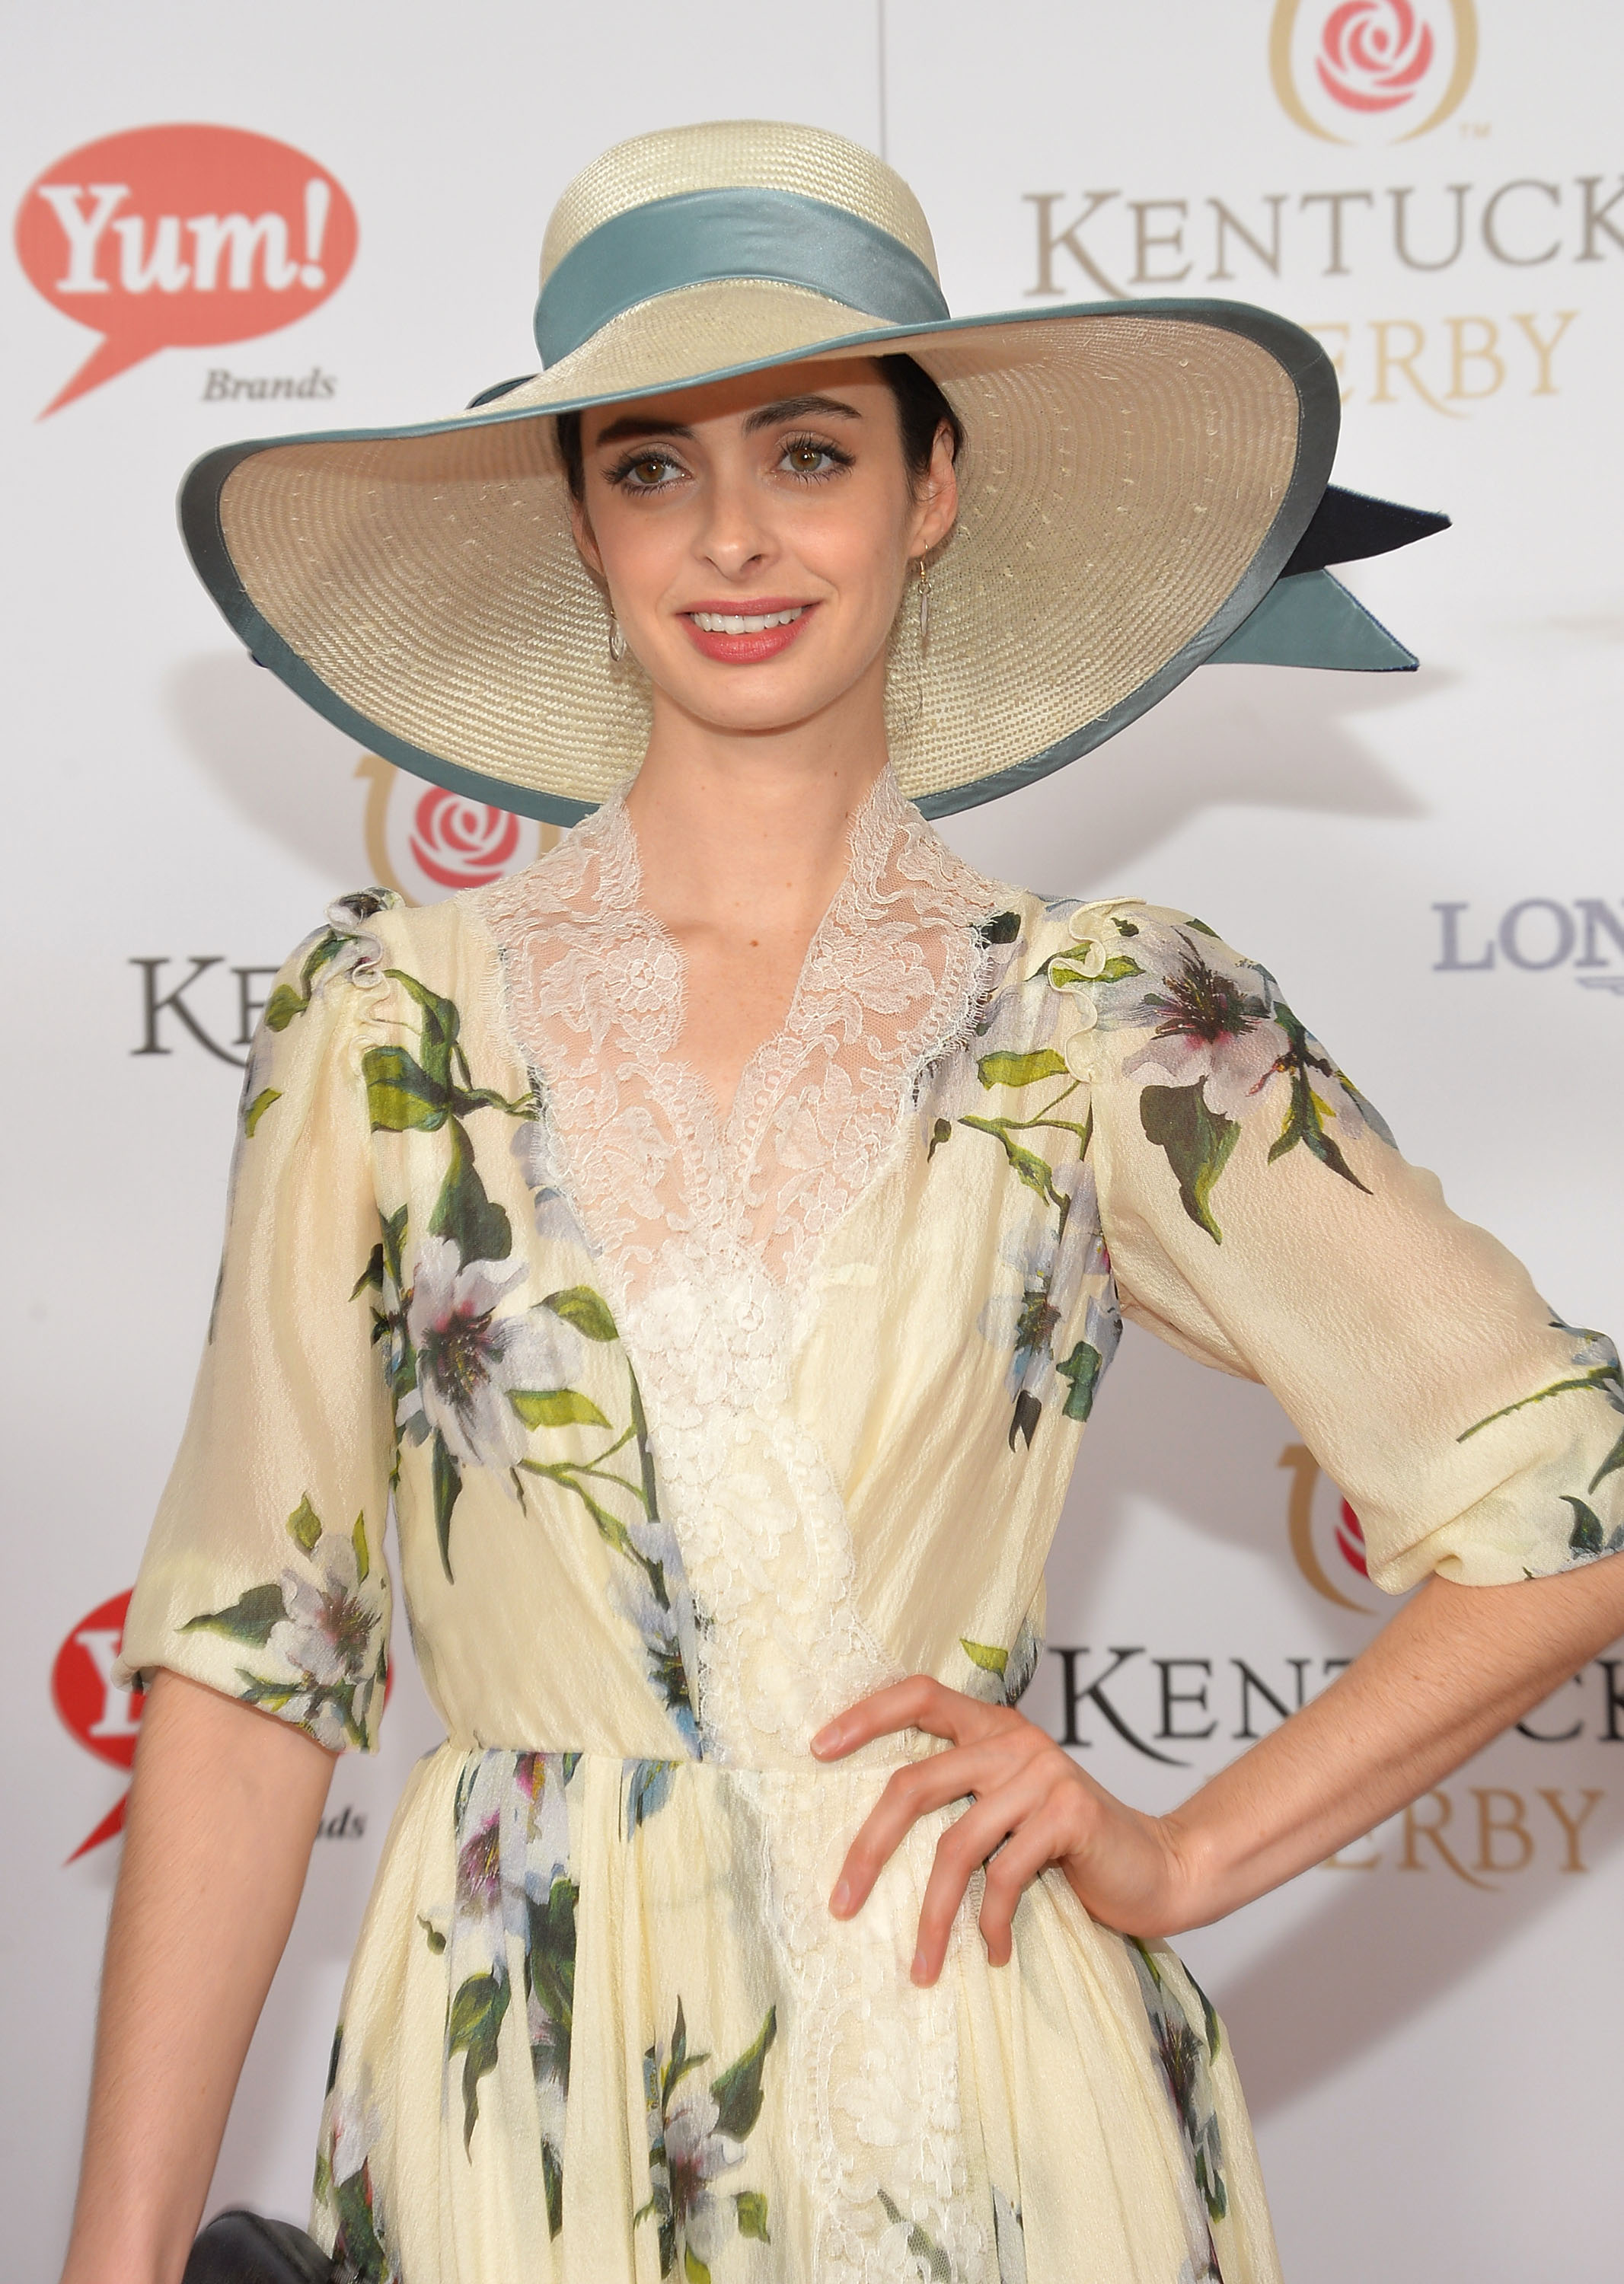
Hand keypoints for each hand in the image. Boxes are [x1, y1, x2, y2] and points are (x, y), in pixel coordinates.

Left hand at [810, 1676, 1192, 1984]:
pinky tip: (993, 1953)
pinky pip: (1005, 1877)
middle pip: (915, 1783)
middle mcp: (1014, 1739)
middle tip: (841, 1903)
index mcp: (992, 1726)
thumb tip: (870, 1833)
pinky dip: (991, 1924)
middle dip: (869, 1848)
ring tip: (922, 1967)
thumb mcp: (1009, 1809)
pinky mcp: (1071, 1813)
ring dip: (932, 1916)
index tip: (817, 1748)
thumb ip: (962, 1797)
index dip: (866, 1714)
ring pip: (956, 1845)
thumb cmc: (1070, 1848)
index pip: (919, 1694)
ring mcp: (1044, 1772)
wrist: (1160, 1868)